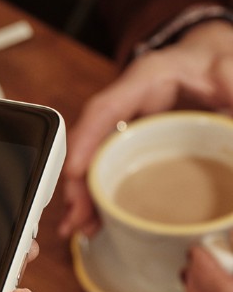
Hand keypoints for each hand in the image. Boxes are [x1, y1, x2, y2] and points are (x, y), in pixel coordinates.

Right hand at [60, 21, 232, 237]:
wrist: (214, 67)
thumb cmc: (214, 64)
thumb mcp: (224, 68)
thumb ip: (227, 78)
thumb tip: (227, 86)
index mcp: (145, 80)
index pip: (104, 110)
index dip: (83, 141)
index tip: (74, 172)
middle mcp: (127, 102)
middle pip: (90, 142)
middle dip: (78, 182)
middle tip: (77, 216)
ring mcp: (126, 123)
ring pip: (94, 159)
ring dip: (85, 195)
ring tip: (83, 226)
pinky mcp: (132, 142)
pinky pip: (108, 166)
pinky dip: (100, 193)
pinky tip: (98, 219)